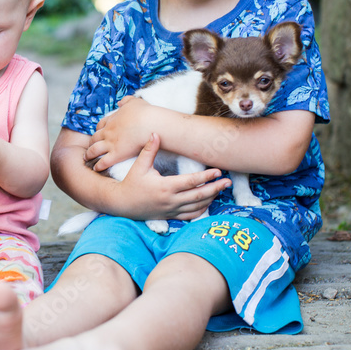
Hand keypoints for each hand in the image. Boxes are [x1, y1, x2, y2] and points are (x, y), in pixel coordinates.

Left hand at [87, 96, 152, 171]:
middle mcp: (108, 132)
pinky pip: (104, 161)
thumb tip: (120, 102)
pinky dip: (98, 166)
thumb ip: (126, 101)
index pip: (101, 125)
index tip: (98, 132)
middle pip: (95, 138)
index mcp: (113, 120)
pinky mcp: (116, 154)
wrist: (148, 124)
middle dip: (91, 142)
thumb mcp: (134, 102)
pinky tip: (96, 168)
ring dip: (89, 154)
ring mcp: (111, 143)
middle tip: (89, 146)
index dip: (98, 130)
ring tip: (86, 158)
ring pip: (94, 150)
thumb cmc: (144, 112)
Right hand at [111, 134, 229, 220]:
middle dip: (215, 188)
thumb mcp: (139, 165)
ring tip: (221, 190)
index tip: (218, 171)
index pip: (191, 182)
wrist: (121, 204)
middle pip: (199, 195)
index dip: (207, 177)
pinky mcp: (170, 216)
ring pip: (197, 207)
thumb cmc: (131, 183)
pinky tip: (208, 203)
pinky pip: (190, 216)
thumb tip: (155, 133)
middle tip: (228, 182)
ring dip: (211, 198)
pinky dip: (201, 210)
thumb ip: (149, 150)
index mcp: (165, 186)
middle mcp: (170, 200)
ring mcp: (171, 210)